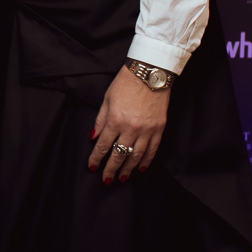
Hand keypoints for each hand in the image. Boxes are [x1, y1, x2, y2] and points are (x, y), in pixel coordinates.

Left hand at [88, 65, 169, 183]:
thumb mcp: (107, 99)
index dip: (97, 158)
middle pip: (119, 155)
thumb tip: (93, 137)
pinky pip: (153, 149)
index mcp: (115, 120)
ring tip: (123, 177)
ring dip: (129, 168)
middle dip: (111, 169)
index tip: (93, 167)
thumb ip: (101, 120)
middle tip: (107, 180)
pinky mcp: (159, 128)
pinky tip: (141, 168)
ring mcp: (147, 130)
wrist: (150, 72)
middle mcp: (131, 128)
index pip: (103, 145)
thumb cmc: (126, 83)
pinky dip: (146, 160)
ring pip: (136, 155)